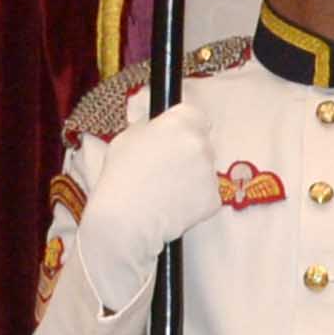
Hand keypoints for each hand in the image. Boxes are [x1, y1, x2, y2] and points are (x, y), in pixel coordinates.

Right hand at [68, 102, 225, 299]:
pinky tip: (172, 204)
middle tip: (164, 169)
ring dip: (191, 176)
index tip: (174, 139)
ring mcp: (210, 172)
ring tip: (164, 190)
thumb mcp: (126, 138)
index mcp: (179, 123)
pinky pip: (206, 194)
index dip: (184, 127)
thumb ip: (150, 128)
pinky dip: (193, 199)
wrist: (125, 219)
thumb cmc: (120, 178)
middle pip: (201, 142)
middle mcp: (200, 143)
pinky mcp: (214, 198)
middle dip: (188, 153)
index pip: (195, 115)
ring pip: (204, 169)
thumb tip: (159, 127)